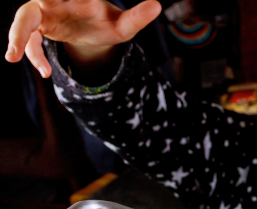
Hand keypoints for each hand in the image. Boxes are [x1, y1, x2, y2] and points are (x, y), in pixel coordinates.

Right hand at [5, 0, 160, 77]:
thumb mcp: (125, 25)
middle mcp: (55, 2)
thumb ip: (137, 16)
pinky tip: (46, 72)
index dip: (54, 0)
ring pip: (25, 23)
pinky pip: (31, 40)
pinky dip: (34, 55)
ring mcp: (44, 14)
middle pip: (32, 8)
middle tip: (17, 45)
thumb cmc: (108, 23)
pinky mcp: (39, 28)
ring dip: (21, 42)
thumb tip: (158, 5)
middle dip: (23, 24)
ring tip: (26, 64)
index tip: (54, 8)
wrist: (95, 30)